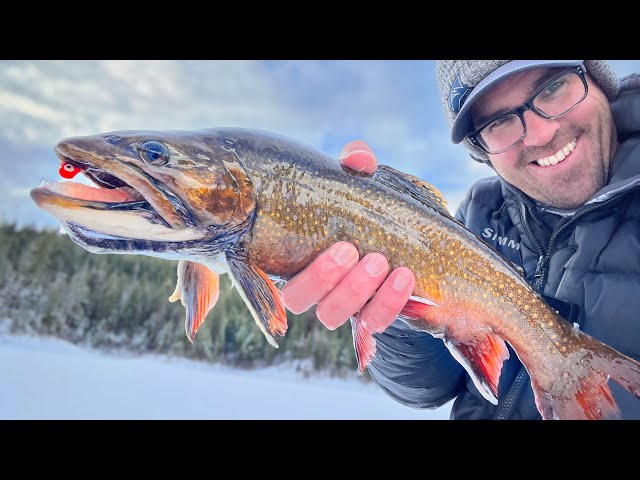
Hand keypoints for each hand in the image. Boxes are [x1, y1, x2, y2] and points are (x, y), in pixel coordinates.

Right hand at [280, 140, 415, 334]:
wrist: (406, 238)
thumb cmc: (369, 208)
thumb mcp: (362, 185)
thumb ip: (357, 168)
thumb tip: (357, 158)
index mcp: (297, 256)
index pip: (268, 269)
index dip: (280, 271)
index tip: (324, 247)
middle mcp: (312, 286)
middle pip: (297, 298)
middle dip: (323, 276)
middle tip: (350, 250)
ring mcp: (341, 305)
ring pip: (331, 315)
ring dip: (356, 291)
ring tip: (384, 262)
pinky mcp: (370, 316)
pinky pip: (372, 324)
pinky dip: (390, 304)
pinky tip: (407, 280)